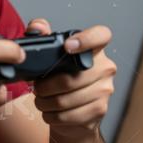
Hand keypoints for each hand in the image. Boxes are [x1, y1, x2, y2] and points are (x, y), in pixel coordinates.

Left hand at [26, 19, 116, 137]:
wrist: (75, 114)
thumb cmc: (61, 79)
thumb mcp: (51, 55)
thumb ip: (42, 36)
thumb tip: (37, 27)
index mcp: (94, 50)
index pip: (101, 35)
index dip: (86, 39)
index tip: (67, 46)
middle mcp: (105, 67)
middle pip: (71, 78)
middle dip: (46, 86)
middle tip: (37, 88)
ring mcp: (105, 90)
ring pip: (67, 99)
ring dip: (45, 102)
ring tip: (41, 100)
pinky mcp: (100, 110)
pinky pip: (69, 115)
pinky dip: (52, 116)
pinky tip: (50, 112)